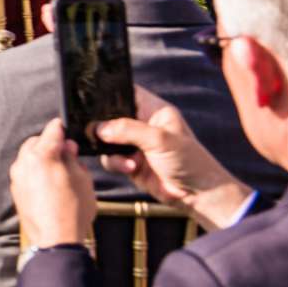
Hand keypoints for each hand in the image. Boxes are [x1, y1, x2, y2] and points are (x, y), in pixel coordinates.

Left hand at [9, 118, 95, 249]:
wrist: (56, 239)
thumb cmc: (74, 209)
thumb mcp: (83, 180)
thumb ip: (73, 159)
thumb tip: (68, 147)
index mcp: (42, 155)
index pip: (52, 131)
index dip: (62, 128)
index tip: (66, 128)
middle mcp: (25, 162)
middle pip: (36, 142)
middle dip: (50, 143)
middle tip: (67, 152)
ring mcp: (17, 176)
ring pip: (28, 157)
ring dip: (41, 157)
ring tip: (59, 169)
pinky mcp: (15, 189)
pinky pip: (25, 172)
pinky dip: (35, 171)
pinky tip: (49, 182)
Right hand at [98, 87, 252, 227]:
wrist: (197, 194)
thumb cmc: (189, 161)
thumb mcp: (160, 140)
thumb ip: (128, 130)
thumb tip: (98, 128)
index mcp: (154, 110)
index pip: (126, 92)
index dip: (109, 93)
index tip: (90, 98)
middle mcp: (142, 124)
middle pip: (110, 116)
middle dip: (103, 126)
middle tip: (98, 133)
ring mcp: (135, 143)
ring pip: (106, 139)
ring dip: (112, 150)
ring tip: (128, 160)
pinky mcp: (129, 161)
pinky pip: (110, 158)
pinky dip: (116, 163)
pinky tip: (131, 169)